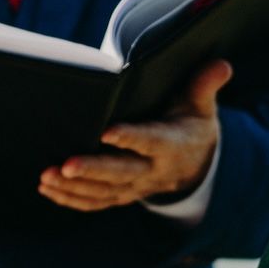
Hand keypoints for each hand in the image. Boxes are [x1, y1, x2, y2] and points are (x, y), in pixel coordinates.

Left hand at [38, 59, 231, 211]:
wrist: (193, 164)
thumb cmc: (191, 124)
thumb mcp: (202, 105)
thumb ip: (205, 85)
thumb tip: (222, 65)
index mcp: (171, 145)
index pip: (150, 141)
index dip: (131, 138)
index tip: (107, 132)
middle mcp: (152, 171)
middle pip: (121, 174)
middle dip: (92, 170)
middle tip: (65, 166)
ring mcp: (134, 187)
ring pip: (103, 192)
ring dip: (73, 187)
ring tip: (46, 176)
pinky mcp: (120, 195)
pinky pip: (95, 202)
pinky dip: (71, 199)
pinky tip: (47, 189)